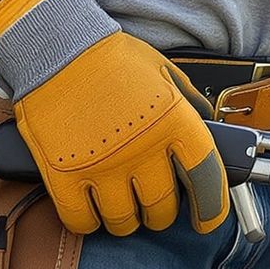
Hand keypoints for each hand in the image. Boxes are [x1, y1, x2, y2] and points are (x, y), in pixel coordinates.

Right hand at [0, 0, 228, 236]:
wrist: (57, 47)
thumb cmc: (111, 57)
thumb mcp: (163, 70)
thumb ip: (189, 102)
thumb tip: (209, 127)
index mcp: (172, 121)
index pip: (205, 177)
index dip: (212, 206)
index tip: (207, 218)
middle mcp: (141, 149)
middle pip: (162, 209)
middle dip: (162, 211)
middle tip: (154, 199)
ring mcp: (101, 166)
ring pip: (124, 221)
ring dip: (128, 218)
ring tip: (123, 202)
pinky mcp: (64, 176)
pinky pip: (82, 221)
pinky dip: (90, 220)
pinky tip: (92, 207)